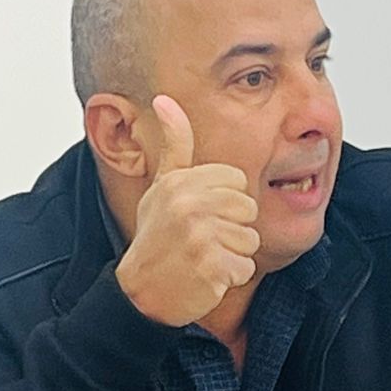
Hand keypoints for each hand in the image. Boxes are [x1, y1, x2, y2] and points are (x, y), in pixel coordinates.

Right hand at [115, 95, 259, 325]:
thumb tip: (165, 99)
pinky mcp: (211, 267)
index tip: (200, 216)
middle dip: (232, 228)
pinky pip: (245, 268)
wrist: (140, 291)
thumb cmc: (156, 237)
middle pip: (248, 210)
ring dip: (232, 255)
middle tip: (202, 240)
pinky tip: (205, 277)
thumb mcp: (161, 186)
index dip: (225, 203)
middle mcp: (189, 205)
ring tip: (202, 258)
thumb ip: (174, 145)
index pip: (238, 182)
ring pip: (250, 240)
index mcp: (180, 182)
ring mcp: (200, 237)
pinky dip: (229, 278)